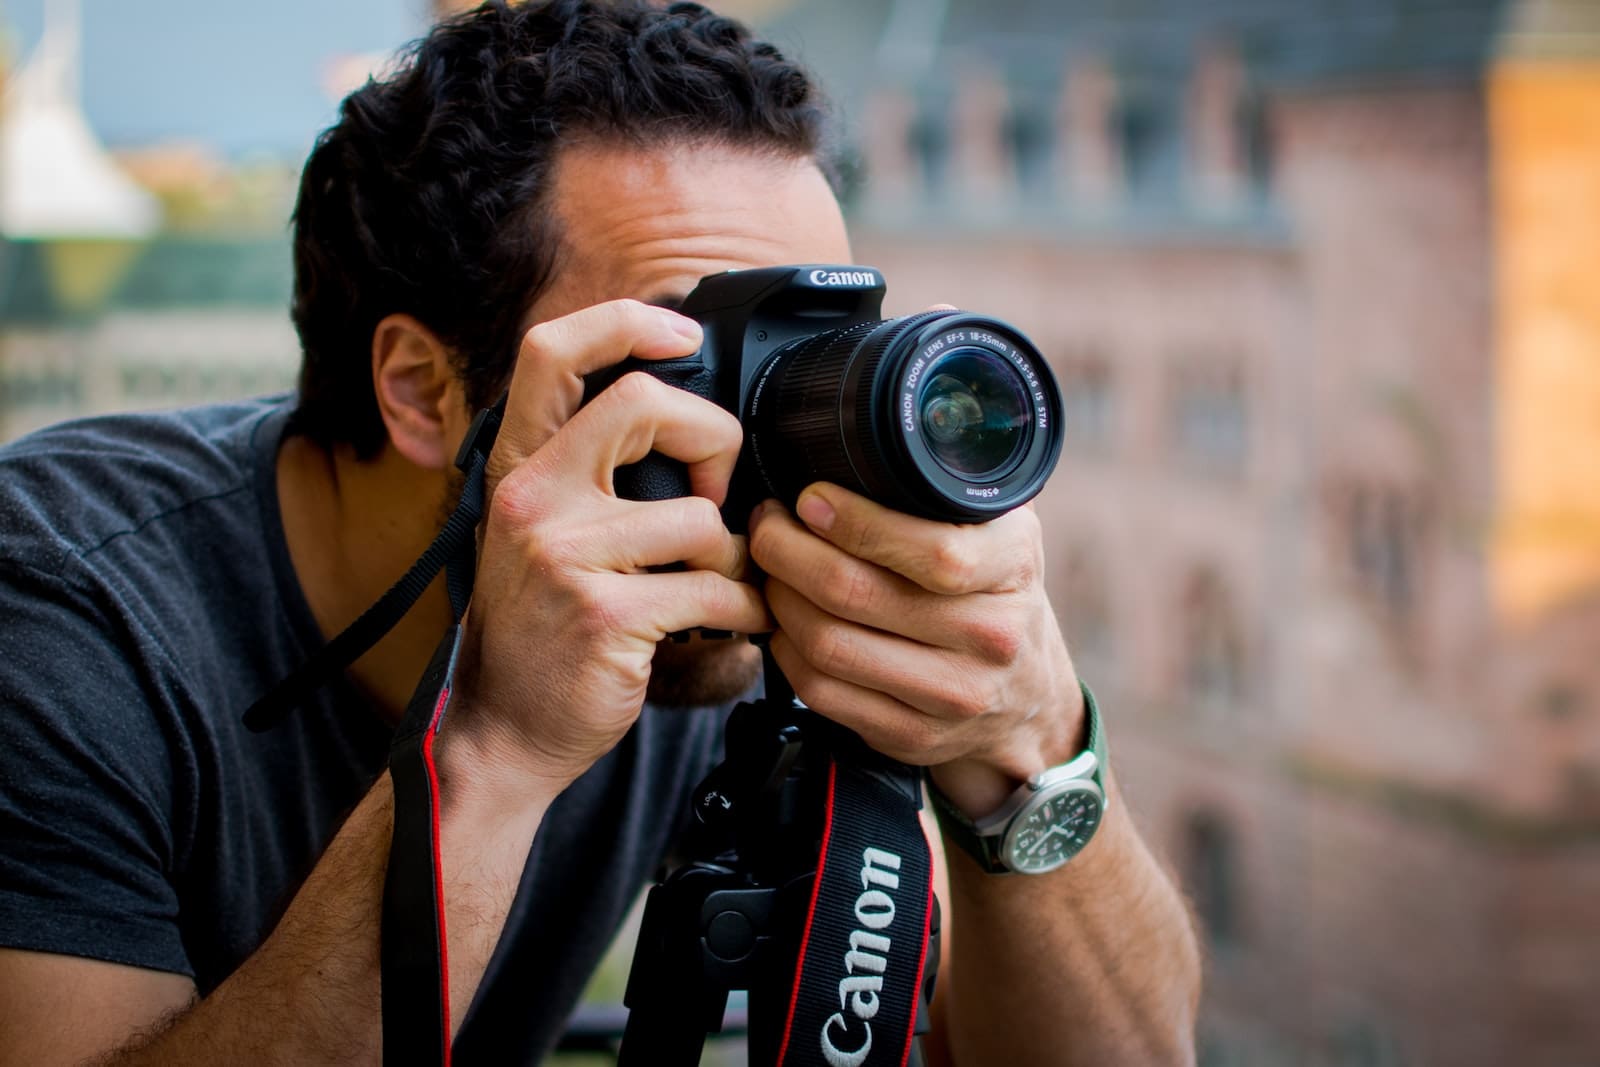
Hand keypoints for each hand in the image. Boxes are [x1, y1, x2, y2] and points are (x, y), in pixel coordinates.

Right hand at [442, 300, 770, 799]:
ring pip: (701, 516)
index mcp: (519, 468)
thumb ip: (588, 471)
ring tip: (720, 583)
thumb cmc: (540, 629)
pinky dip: (744, 609)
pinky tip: (730, 622)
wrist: (504, 731)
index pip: (550, 352)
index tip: (683, 334)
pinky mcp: (607, 615)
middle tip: (719, 489)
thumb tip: (682, 414)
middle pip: (644, 403)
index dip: (624, 322)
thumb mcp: (541, 531)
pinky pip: (715, 588)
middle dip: (713, 436)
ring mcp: (565, 557)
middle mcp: (532, 500)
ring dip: (734, 555)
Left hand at [747, 483, 1083, 818]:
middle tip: (768, 526)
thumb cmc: (1000, 597)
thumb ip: (955, 492)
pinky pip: (823, 691)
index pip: (930, 550)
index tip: (809, 499)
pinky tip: (783, 623)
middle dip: (788, 551)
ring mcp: (952, 694)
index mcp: (1013, 569)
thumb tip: (880, 439)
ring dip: (779, 600)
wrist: (1030, 701)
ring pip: (830, 644)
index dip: (854, 522)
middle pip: (857, 594)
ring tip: (769, 570)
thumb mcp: (1005, 533)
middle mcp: (990, 635)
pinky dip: (786, 652)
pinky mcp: (912, 735)